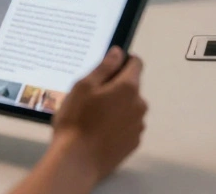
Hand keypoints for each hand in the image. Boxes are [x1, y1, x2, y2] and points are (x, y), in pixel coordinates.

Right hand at [51, 47, 147, 186]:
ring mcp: (138, 125)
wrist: (76, 162)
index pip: (136, 63)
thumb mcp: (83, 87)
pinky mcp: (134, 143)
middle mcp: (139, 104)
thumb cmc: (76, 122)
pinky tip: (100, 132)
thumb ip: (104, 67)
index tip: (109, 67)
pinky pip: (128, 126)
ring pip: (130, 107)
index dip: (123, 61)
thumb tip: (118, 52)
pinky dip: (118, 125)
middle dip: (116, 88)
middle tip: (92, 98)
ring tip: (94, 118)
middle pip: (132, 87)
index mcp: (128, 87)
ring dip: (117, 107)